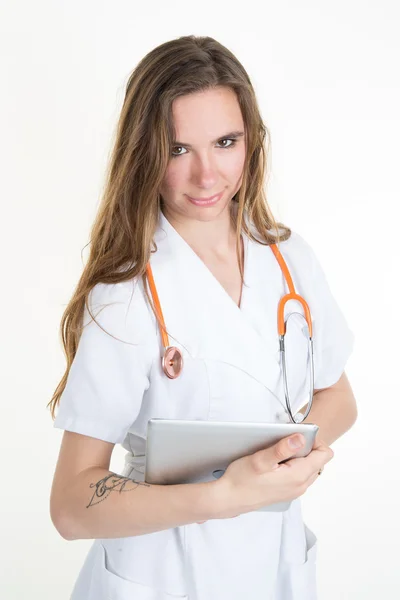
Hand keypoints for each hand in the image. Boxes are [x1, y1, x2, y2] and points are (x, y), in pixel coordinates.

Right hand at [204, 433, 332, 520]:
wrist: (229, 499)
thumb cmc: (241, 480)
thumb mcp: (260, 460)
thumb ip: (282, 449)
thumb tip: (300, 439)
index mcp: (298, 476)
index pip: (325, 455)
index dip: (315, 440)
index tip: (299, 435)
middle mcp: (300, 486)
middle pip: (318, 461)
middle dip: (307, 447)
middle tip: (286, 442)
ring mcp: (294, 490)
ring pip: (309, 468)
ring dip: (299, 456)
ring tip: (279, 452)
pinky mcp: (287, 492)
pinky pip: (299, 475)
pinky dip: (293, 465)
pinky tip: (275, 463)